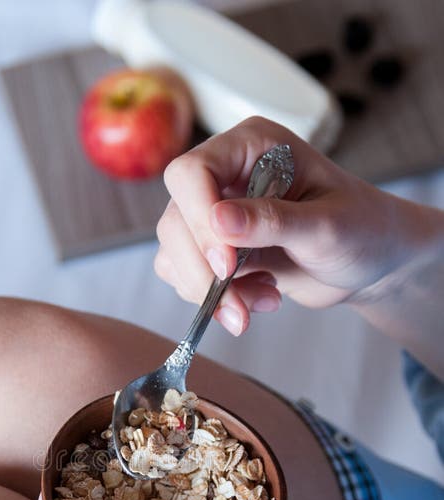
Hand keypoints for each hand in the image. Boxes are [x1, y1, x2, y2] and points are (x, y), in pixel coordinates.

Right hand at [155, 116, 432, 334]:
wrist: (370, 262)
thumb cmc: (362, 229)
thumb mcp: (326, 226)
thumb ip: (273, 221)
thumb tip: (218, 220)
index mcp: (252, 147)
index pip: (192, 172)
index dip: (199, 219)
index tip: (227, 265)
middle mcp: (226, 174)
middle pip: (176, 219)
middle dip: (203, 271)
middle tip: (238, 308)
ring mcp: (216, 213)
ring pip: (175, 252)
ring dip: (212, 291)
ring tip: (262, 302)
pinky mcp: (215, 250)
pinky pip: (186, 276)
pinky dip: (215, 299)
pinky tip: (258, 299)